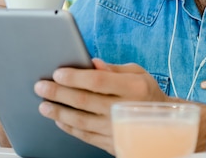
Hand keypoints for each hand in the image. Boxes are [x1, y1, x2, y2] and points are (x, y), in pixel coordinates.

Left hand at [34, 59, 169, 154]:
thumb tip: (91, 63)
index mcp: (133, 88)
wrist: (164, 123)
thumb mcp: (138, 74)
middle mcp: (123, 109)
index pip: (97, 81)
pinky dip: (69, 128)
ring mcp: (117, 129)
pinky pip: (85, 136)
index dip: (74, 77)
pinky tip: (59, 119)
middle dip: (58, 92)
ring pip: (80, 121)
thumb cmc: (147, 93)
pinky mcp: (113, 143)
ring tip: (43, 104)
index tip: (57, 73)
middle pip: (84, 100)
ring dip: (58, 112)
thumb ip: (114, 69)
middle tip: (40, 86)